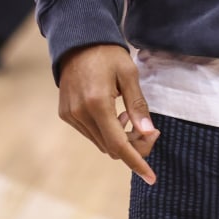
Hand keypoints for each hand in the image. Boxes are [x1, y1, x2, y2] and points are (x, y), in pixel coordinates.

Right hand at [56, 43, 158, 184]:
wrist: (78, 42)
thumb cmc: (108, 55)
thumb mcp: (130, 75)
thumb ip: (138, 105)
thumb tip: (148, 133)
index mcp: (97, 103)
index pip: (120, 144)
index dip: (137, 161)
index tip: (152, 176)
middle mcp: (80, 113)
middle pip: (112, 147)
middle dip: (134, 146)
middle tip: (150, 130)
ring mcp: (70, 115)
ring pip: (101, 143)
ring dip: (120, 138)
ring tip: (129, 116)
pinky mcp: (66, 114)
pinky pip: (91, 133)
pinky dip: (107, 131)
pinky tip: (115, 114)